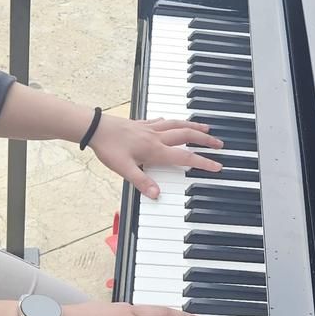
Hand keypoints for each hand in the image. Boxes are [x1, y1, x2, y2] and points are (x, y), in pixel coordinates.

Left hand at [89, 116, 223, 199]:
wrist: (95, 127)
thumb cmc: (108, 147)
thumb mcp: (124, 169)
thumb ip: (142, 182)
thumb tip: (156, 194)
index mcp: (155, 150)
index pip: (184, 158)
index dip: (203, 162)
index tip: (217, 165)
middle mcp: (156, 137)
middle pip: (187, 136)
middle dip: (205, 140)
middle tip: (219, 144)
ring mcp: (150, 128)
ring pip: (178, 125)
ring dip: (193, 127)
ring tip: (205, 128)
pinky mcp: (142, 124)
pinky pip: (163, 121)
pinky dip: (173, 121)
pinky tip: (173, 121)